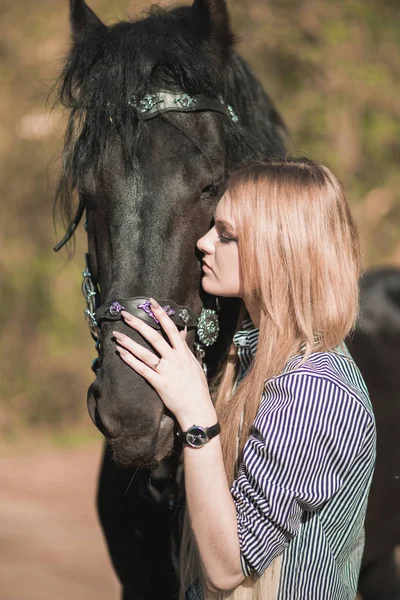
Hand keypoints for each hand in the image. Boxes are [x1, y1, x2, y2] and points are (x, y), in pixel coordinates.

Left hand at [113, 298, 216, 429]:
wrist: (197, 409)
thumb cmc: (196, 387)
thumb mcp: (193, 364)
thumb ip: (185, 347)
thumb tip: (182, 331)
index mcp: (183, 353)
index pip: (171, 328)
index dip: (160, 314)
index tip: (151, 302)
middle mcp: (174, 359)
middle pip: (154, 337)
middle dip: (138, 324)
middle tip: (124, 313)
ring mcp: (166, 371)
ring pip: (144, 353)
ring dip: (129, 342)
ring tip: (116, 334)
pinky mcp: (158, 383)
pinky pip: (142, 370)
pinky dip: (130, 360)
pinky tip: (120, 352)